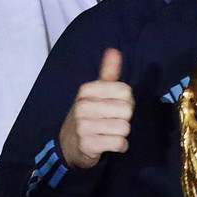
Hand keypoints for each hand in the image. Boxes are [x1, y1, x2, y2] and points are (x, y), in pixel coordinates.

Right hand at [59, 48, 133, 168]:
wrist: (69, 145)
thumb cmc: (88, 115)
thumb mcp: (95, 92)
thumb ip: (108, 73)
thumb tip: (114, 50)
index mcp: (87, 90)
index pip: (126, 91)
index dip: (126, 101)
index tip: (115, 106)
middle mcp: (83, 106)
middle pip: (127, 110)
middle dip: (125, 118)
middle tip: (111, 121)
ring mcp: (84, 126)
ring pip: (125, 128)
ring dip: (122, 133)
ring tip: (109, 132)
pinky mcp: (88, 145)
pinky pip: (120, 143)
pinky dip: (120, 146)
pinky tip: (109, 143)